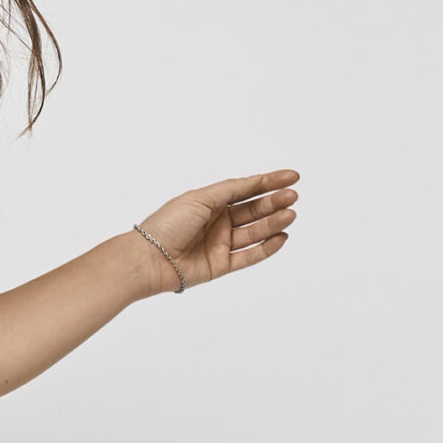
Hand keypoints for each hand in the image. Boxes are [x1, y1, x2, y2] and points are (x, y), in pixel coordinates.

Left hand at [135, 169, 299, 292]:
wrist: (150, 259)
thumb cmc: (167, 225)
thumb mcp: (200, 198)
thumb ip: (230, 190)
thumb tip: (256, 180)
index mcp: (211, 202)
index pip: (246, 190)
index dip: (269, 182)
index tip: (292, 177)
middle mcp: (217, 222)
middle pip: (253, 210)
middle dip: (274, 202)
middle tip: (292, 196)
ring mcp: (220, 244)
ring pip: (254, 232)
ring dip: (273, 223)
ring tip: (290, 215)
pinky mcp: (221, 265)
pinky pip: (249, 256)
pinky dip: (266, 247)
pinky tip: (281, 237)